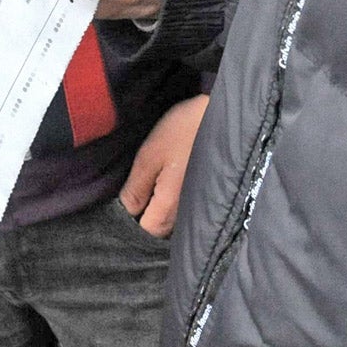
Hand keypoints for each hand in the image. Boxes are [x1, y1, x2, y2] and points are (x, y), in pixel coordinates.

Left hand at [119, 93, 208, 236]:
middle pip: (159, 231)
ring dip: (160, 210)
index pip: (144, 232)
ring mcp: (199, 207)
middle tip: (137, 190)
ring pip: (172, 222)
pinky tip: (169, 184)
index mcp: (169, 207)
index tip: (125, 201)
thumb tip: (123, 213)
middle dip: (145, 217)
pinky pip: (184, 211)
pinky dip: (173, 203)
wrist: (223, 114)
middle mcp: (186, 215)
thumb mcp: (150, 156)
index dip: (130, 221)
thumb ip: (135, 190)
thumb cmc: (184, 131)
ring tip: (153, 186)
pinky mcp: (207, 198)